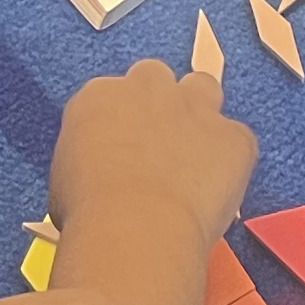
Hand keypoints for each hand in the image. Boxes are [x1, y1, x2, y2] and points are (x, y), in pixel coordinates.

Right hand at [51, 57, 258, 299]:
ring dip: (200, 113)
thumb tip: (103, 172)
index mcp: (99, 97)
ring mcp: (195, 108)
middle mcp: (148, 89)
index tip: (121, 147)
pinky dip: (231, 159)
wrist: (133, 227)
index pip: (112, 93)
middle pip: (156, 77)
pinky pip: (238, 139)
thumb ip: (90, 157)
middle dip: (158, 103)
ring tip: (193, 157)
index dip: (120, 121)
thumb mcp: (66, 178)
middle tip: (156, 146)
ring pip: (203, 88)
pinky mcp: (233, 136)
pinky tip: (217, 189)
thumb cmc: (88, 213)